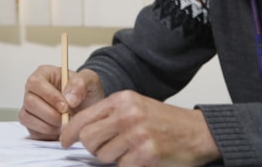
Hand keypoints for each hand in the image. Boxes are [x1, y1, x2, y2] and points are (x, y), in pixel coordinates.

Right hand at [18, 65, 104, 140]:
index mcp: (43, 74)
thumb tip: (68, 99)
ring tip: (65, 124)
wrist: (89, 107)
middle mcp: (33, 91)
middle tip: (67, 118)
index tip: (65, 106)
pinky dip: (47, 134)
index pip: (36, 83)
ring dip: (48, 125)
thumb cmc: (85, 91)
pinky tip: (60, 130)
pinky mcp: (32, 125)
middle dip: (50, 114)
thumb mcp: (89, 81)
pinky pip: (33, 131)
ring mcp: (30, 108)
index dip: (50, 96)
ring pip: (28, 118)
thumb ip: (80, 84)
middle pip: (30, 102)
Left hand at [60, 90, 220, 165]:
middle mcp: (127, 114)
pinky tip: (141, 158)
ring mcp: (137, 134)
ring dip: (113, 158)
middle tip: (108, 148)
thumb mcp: (136, 107)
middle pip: (89, 138)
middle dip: (93, 148)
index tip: (64, 142)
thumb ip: (110, 115)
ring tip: (131, 150)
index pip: (83, 118)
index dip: (69, 133)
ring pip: (103, 155)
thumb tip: (80, 133)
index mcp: (122, 100)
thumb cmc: (165, 121)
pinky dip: (128, 166)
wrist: (197, 132)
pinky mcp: (146, 154)